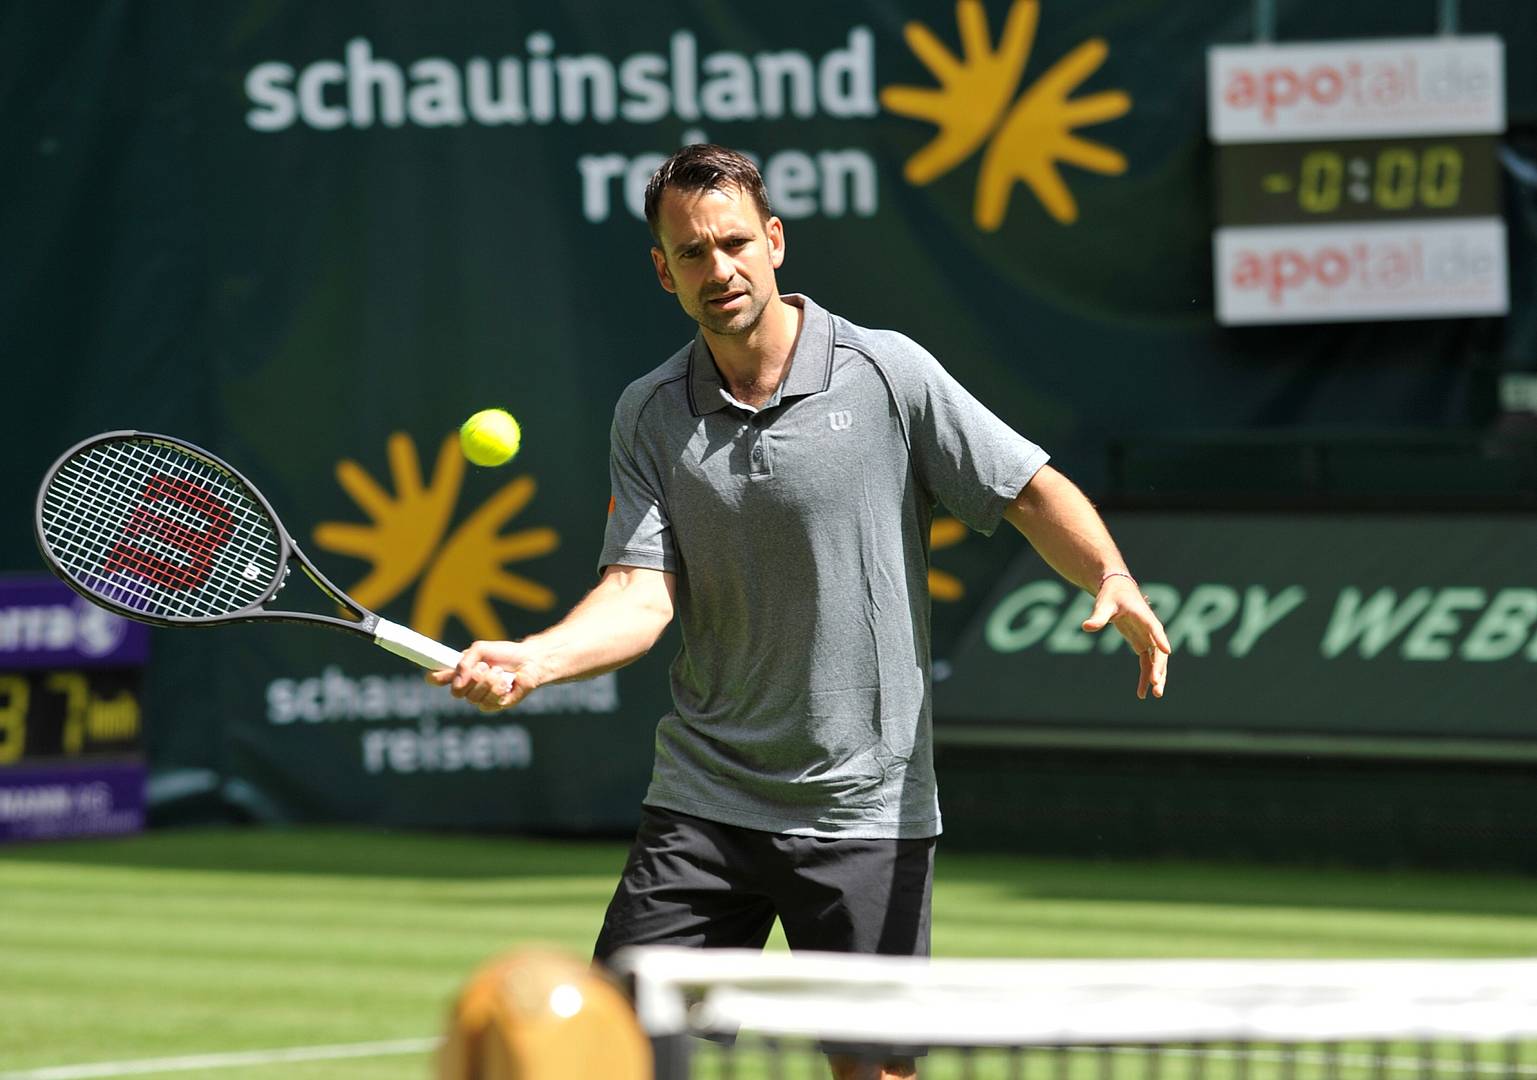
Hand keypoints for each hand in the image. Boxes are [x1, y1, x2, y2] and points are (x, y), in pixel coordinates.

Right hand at [425, 640, 544, 712]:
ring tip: (499, 672)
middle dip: (471, 678)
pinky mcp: (495, 705)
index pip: (440, 678)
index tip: (433, 675)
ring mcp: (481, 698)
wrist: (530, 661)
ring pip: (473, 698)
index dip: (434, 678)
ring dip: (488, 681)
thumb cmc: (505, 654)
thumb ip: (465, 661)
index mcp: (462, 672)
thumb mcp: (481, 649)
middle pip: (456, 693)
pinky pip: (487, 703)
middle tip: (484, 666)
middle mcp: (469, 687)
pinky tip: (506, 682)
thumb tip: (456, 681)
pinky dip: (497, 689)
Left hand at [1081, 576, 1169, 699]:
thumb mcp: (1104, 604)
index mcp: (1143, 615)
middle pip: (1158, 650)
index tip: (1167, 651)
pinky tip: (1141, 693)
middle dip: (1159, 668)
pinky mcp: (1143, 644)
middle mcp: (1150, 628)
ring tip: (1156, 695)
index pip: (1154, 628)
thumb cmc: (1112, 595)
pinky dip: (1146, 677)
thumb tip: (1086, 627)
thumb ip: (1098, 617)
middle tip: (1156, 685)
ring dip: (1156, 677)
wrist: (1117, 590)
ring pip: (1156, 660)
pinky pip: (1147, 663)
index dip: (1160, 639)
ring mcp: (1148, 638)